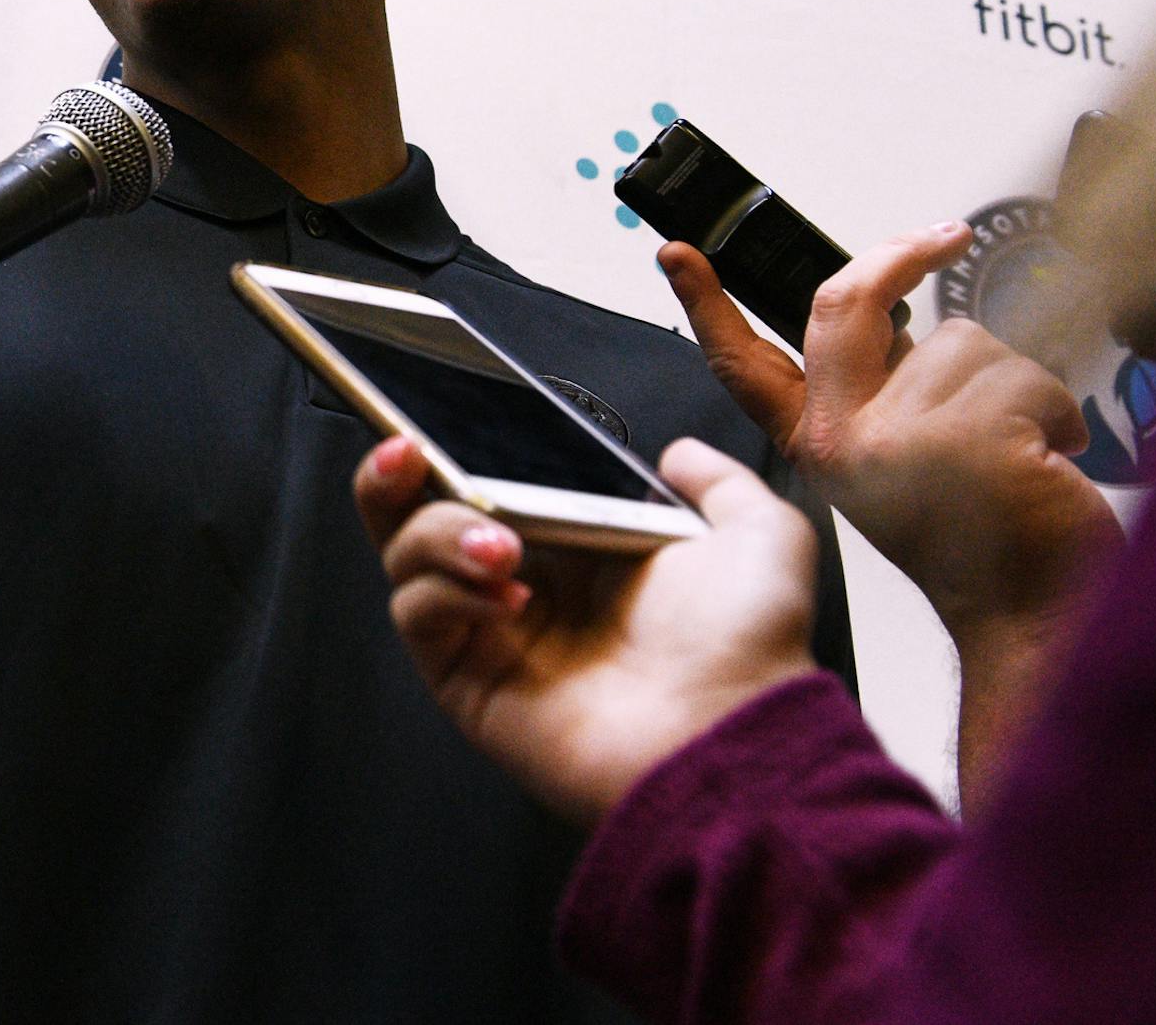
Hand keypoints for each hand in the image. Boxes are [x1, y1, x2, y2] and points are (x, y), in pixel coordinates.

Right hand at [355, 437, 817, 823]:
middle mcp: (525, 588)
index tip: (436, 423)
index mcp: (580, 551)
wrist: (727, 732)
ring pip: (407, 559)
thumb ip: (720, 480)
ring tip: (499, 543)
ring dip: (437, 532)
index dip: (451, 450)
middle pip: (417, 517)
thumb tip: (680, 452)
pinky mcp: (467, 681)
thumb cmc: (744, 650)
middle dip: (395, 477)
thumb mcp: (759, 536)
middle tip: (408, 454)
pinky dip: (443, 590)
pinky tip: (503, 592)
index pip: (486, 486)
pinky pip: (417, 615)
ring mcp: (490, 636)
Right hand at [661, 224, 1120, 635]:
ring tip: (1021, 444)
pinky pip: (1019, 373)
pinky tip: (1046, 458)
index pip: (743, 364)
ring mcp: (897, 439)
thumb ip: (883, 392)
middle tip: (941, 237)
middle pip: (843, 305)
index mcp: (820, 442)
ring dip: (1014, 381)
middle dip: (900, 255)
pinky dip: (1054, 409)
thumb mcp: (901, 461)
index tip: (678, 255)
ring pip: (961, 340)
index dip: (705, 302)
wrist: (1032, 613)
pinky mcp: (964, 437)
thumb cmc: (984, 538)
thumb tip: (904, 320)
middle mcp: (842, 440)